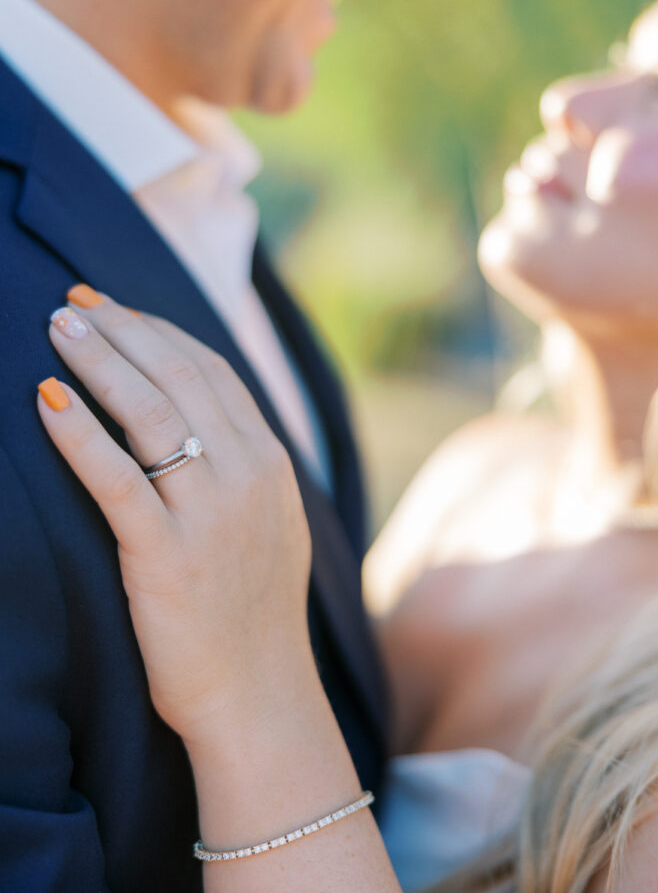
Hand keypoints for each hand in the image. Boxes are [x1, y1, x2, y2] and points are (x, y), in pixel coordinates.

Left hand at [37, 292, 313, 746]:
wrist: (260, 693)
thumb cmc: (253, 610)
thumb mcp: (271, 521)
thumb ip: (244, 463)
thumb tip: (202, 418)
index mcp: (272, 460)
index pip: (211, 369)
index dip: (156, 329)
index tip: (112, 306)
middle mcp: (247, 473)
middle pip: (177, 375)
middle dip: (121, 328)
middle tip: (72, 303)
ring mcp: (210, 512)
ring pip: (148, 411)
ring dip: (98, 360)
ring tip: (56, 328)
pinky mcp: (167, 554)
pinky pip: (116, 478)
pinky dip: (78, 433)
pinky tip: (46, 400)